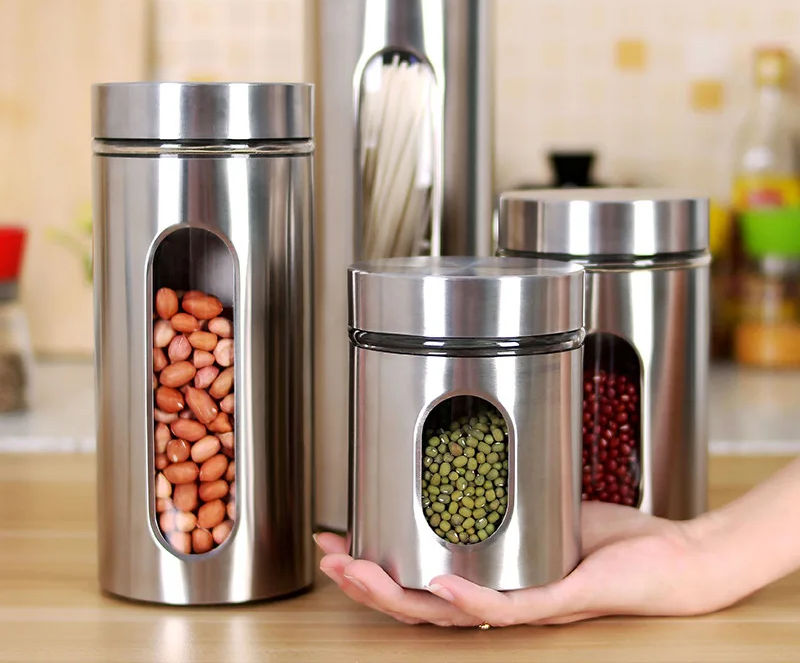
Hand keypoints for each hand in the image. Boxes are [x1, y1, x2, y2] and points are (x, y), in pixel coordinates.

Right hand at [315, 501, 747, 626]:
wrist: (673, 561)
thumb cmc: (610, 541)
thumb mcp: (544, 506)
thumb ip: (506, 492)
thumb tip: (468, 455)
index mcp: (494, 579)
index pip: (422, 579)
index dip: (378, 566)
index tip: (342, 541)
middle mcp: (503, 600)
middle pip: (421, 605)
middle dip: (369, 583)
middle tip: (332, 561)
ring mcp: (528, 605)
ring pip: (449, 614)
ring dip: (399, 594)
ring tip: (360, 572)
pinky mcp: (559, 600)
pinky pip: (508, 608)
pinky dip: (470, 599)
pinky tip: (441, 586)